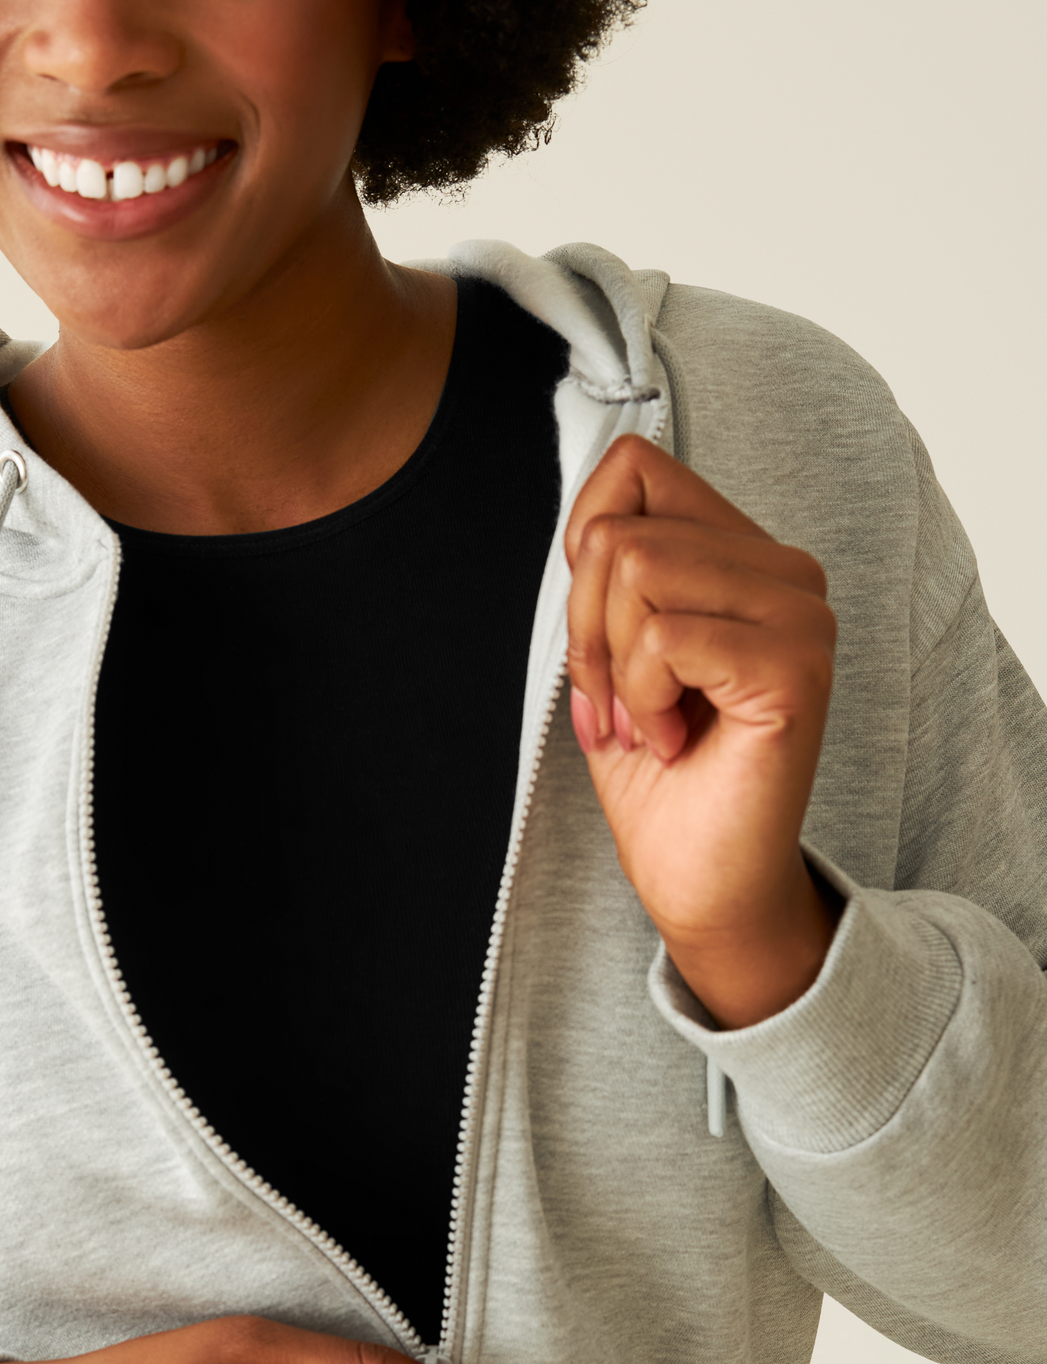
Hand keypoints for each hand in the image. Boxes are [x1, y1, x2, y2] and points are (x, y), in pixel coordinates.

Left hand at [564, 435, 839, 1028]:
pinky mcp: (794, 668)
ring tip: (647, 725)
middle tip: (617, 708)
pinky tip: (671, 742)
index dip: (581, 548)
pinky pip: (663, 635)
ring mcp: (800, 616)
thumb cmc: (658, 773)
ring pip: (635, 571)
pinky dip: (641, 697)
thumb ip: (613, 572)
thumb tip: (588, 519)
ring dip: (611, 667)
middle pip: (620, 533)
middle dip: (585, 632)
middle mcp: (788, 573)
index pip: (635, 466)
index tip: (598, 641)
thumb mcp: (612, 652)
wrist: (701, 878)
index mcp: (747, 556)